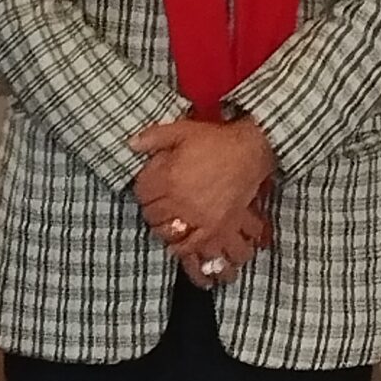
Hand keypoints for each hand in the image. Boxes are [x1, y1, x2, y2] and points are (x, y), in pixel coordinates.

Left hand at [131, 115, 275, 271]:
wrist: (249, 151)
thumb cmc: (216, 141)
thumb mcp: (181, 131)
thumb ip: (154, 137)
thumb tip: (132, 144)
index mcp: (168, 178)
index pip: (142, 194)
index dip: (142, 191)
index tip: (147, 189)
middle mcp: (180, 201)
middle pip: (153, 216)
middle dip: (151, 211)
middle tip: (157, 207)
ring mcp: (198, 217)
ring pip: (169, 234)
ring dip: (164, 231)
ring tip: (167, 224)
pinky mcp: (216, 227)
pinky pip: (194, 246)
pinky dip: (185, 248)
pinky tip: (180, 245)